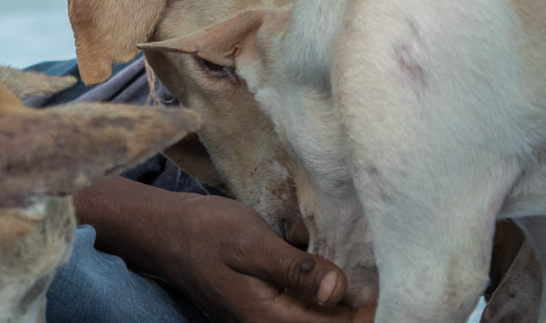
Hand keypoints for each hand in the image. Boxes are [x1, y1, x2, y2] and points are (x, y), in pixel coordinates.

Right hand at [157, 195, 372, 322]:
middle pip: (333, 321)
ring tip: (329, 247)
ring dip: (333, 284)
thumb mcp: (250, 243)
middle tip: (359, 251)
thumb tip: (339, 290)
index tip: (379, 274)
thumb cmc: (205, 233)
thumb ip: (295, 270)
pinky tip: (308, 247)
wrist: (166, 233)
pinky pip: (305, 301)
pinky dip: (316, 278)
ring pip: (321, 310)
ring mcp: (269, 319)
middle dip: (352, 292)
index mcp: (272, 321)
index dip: (366, 305)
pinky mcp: (268, 306)